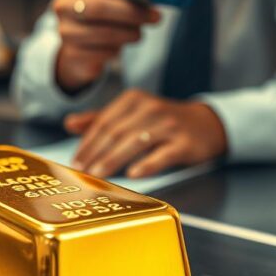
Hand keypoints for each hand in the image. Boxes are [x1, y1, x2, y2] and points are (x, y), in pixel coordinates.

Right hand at [52, 0, 160, 91]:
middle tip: (156, 16)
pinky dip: (118, 49)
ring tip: (138, 33)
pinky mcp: (72, 54)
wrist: (78, 49)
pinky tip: (118, 45)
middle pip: (99, 6)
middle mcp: (64, 4)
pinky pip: (104, 53)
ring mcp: (65, 30)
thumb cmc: (102, 14)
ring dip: (130, 33)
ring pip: (105, 33)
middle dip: (132, 12)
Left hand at [64, 89, 227, 177]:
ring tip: (98, 175)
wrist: (206, 125)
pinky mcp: (184, 143)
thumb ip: (101, 118)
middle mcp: (150, 109)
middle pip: (116, 132)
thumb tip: (69, 124)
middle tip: (81, 171)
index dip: (87, 142)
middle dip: (95, 153)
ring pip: (135, 143)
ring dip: (114, 159)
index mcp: (133, 100)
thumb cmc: (163, 122)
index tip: (74, 161)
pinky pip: (163, 154)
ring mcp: (168, 125)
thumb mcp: (132, 114)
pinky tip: (133, 174)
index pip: (104, 122)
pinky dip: (147, 164)